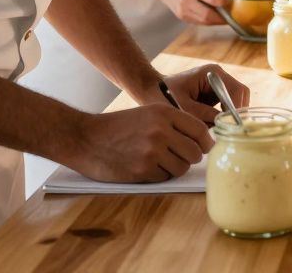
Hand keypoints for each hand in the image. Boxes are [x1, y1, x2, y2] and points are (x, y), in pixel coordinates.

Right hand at [64, 103, 213, 182]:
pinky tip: (144, 166)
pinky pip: (165, 177)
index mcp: (165, 113)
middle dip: (191, 157)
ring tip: (158, 160)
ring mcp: (152, 151)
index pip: (200, 130)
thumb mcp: (148, 113)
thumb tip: (203, 140)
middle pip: (195, 152)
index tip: (205, 148)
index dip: (206, 142)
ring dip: (174, 167)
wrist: (85, 137)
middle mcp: (161, 131)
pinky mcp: (142, 170)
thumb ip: (174, 123)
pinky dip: (159, 174)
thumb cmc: (118, 126)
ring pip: (182, 167)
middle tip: (179, 157)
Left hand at [154, 64, 251, 123]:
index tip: (229, 127)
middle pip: (240, 96)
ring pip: (235, 102)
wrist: (150, 91)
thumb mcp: (183, 108)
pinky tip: (209, 125)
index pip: (237, 91)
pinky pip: (226, 107)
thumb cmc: (163, 96)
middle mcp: (219, 76)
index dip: (237, 109)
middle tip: (224, 130)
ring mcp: (218, 85)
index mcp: (212, 73)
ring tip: (214, 128)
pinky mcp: (214, 94)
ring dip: (227, 116)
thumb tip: (224, 124)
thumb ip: (204, 114)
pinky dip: (221, 117)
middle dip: (233, 114)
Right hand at [155, 0, 225, 24]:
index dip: (222, 2)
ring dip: (216, 22)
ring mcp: (183, 11)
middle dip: (221, 17)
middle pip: (207, 14)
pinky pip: (199, 22)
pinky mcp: (182, 17)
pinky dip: (209, 22)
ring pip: (204, 21)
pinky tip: (214, 18)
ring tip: (225, 18)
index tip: (229, 2)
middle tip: (231, 16)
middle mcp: (186, 1)